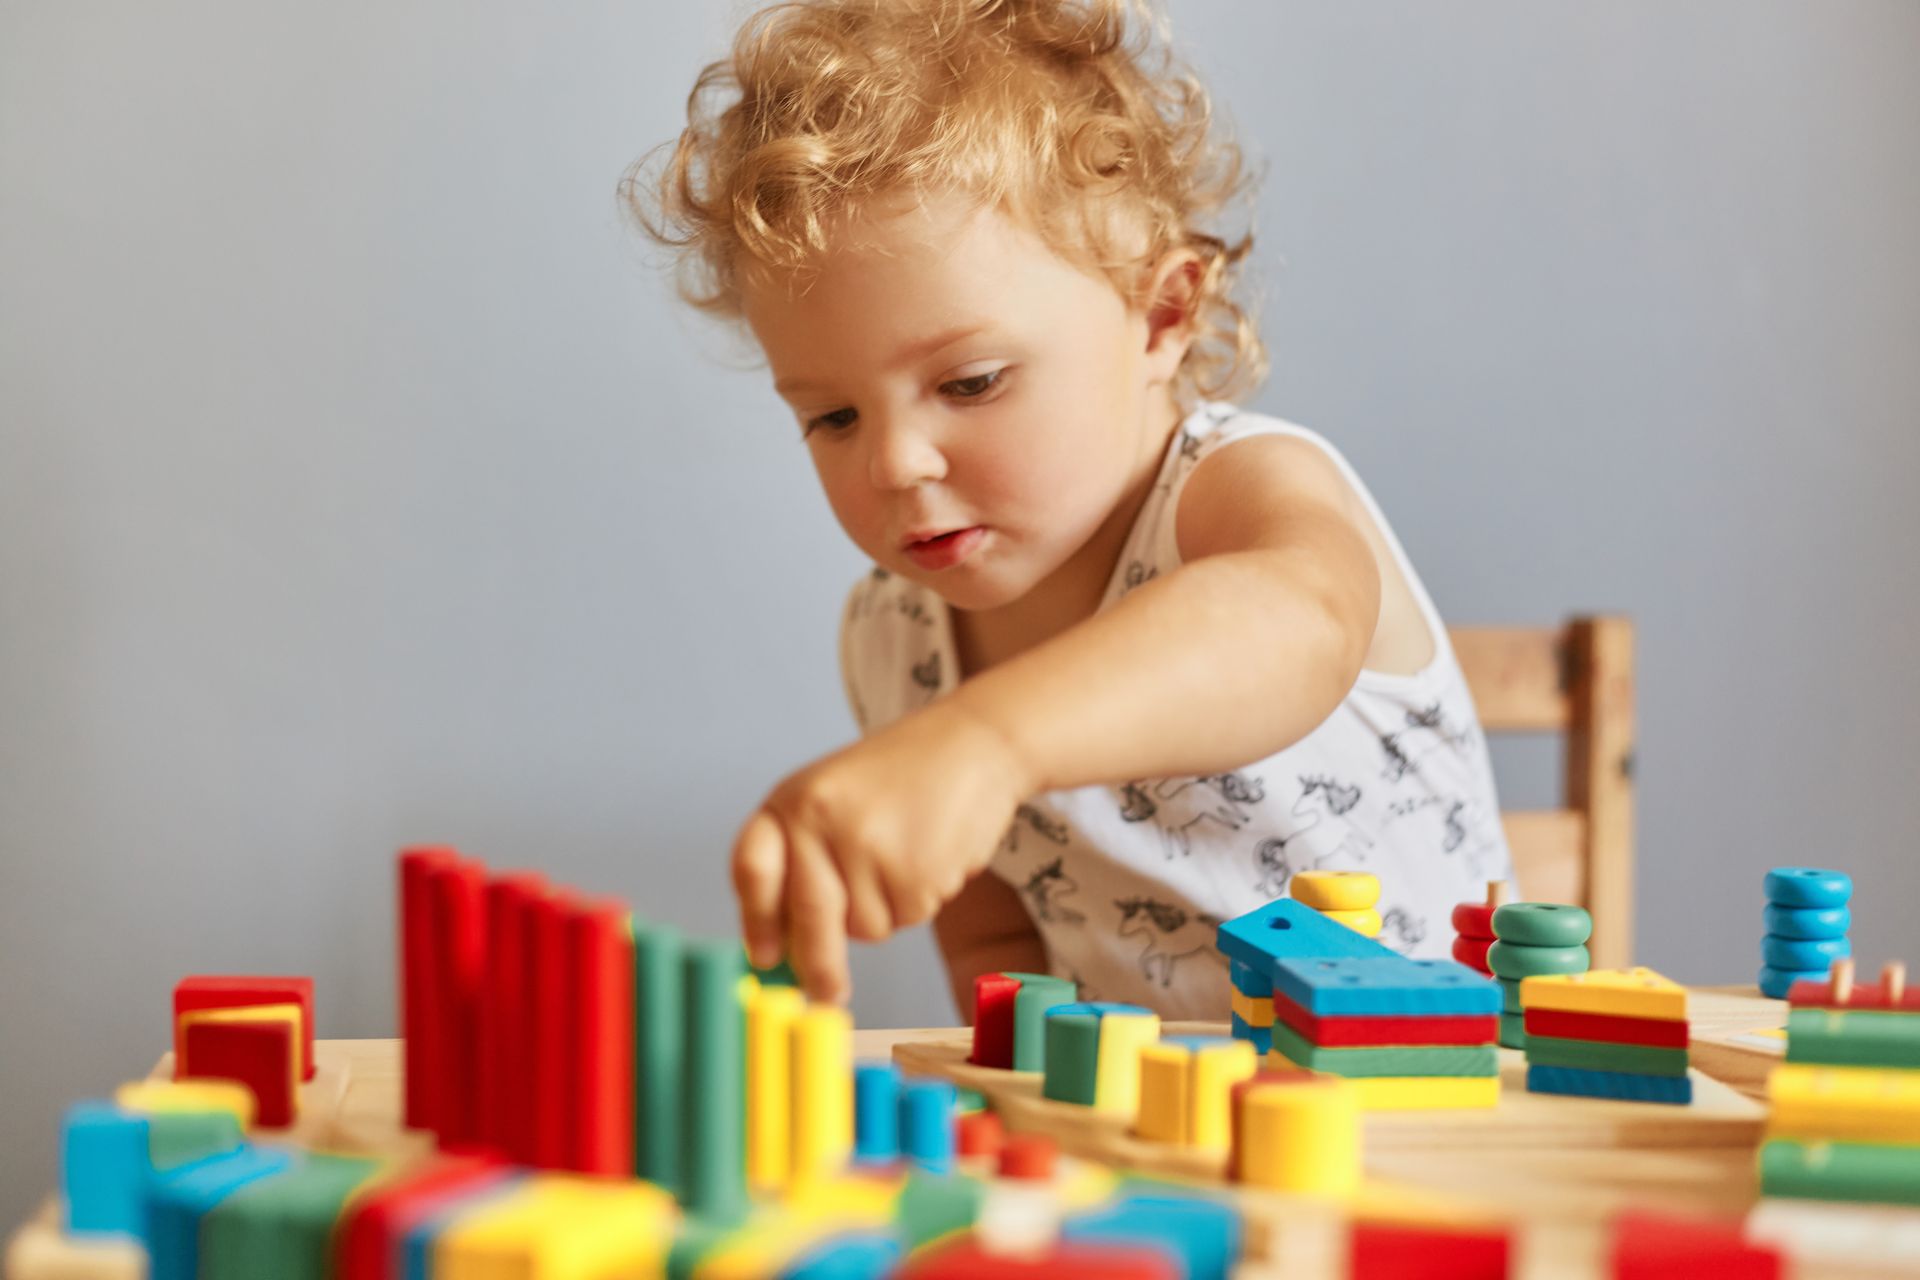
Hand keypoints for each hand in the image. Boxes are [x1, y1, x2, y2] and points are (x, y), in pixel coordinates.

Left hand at [731, 696, 1036, 1003]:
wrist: (973, 742)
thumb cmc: (900, 777)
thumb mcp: (833, 798)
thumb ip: (803, 858)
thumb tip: (783, 948)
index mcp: (792, 800)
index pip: (752, 869)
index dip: (755, 921)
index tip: (763, 958)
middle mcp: (820, 821)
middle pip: (808, 918)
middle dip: (818, 966)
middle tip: (827, 996)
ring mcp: (866, 845)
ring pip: (864, 927)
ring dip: (886, 909)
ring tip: (906, 852)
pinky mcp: (913, 869)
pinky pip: (905, 919)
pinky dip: (919, 900)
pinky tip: (931, 852)